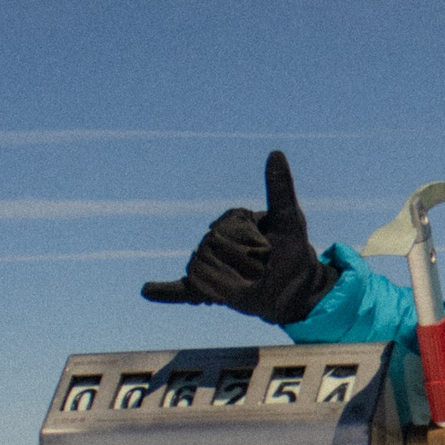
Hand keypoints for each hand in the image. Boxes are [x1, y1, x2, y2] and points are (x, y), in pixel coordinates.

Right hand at [140, 150, 339, 323]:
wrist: (297, 291)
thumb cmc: (293, 251)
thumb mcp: (289, 219)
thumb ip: (279, 189)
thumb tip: (275, 152)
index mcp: (230, 222)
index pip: (224, 226)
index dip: (247, 240)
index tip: (267, 247)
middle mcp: (215, 242)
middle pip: (210, 248)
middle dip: (239, 262)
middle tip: (261, 269)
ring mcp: (208, 266)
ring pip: (201, 269)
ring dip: (226, 279)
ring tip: (247, 282)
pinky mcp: (206, 290)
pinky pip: (181, 289)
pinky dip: (165, 291)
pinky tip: (146, 291)